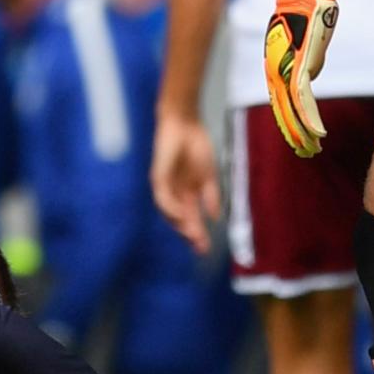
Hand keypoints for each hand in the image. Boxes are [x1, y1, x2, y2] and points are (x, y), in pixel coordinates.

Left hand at [149, 111, 220, 256]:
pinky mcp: (158, 177)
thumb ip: (211, 196)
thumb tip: (216, 218)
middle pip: (181, 220)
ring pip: (170, 213)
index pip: (192, 218)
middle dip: (190, 235)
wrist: (185, 124)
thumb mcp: (209, 176)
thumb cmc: (196, 146)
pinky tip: (183, 216)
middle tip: (200, 249)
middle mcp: (174, 194)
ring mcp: (165, 187)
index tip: (207, 248)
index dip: (199, 233)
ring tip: (193, 237)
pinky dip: (172, 208)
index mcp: (187, 194)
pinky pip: (162, 198)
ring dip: (181, 225)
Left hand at [262, 0, 341, 157]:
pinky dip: (310, 118)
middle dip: (294, 134)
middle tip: (304, 153)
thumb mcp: (304, 42)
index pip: (280, 102)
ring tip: (310, 151)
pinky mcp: (300, 65)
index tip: (297, 139)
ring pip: (292, 110)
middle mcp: (278, 70)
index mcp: (277, 66)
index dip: (288, 122)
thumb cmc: (305, 11)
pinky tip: (317, 134)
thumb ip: (305, 60)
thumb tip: (310, 75)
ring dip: (303, 133)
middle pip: (283, 110)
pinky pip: (304, 99)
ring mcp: (287, 68)